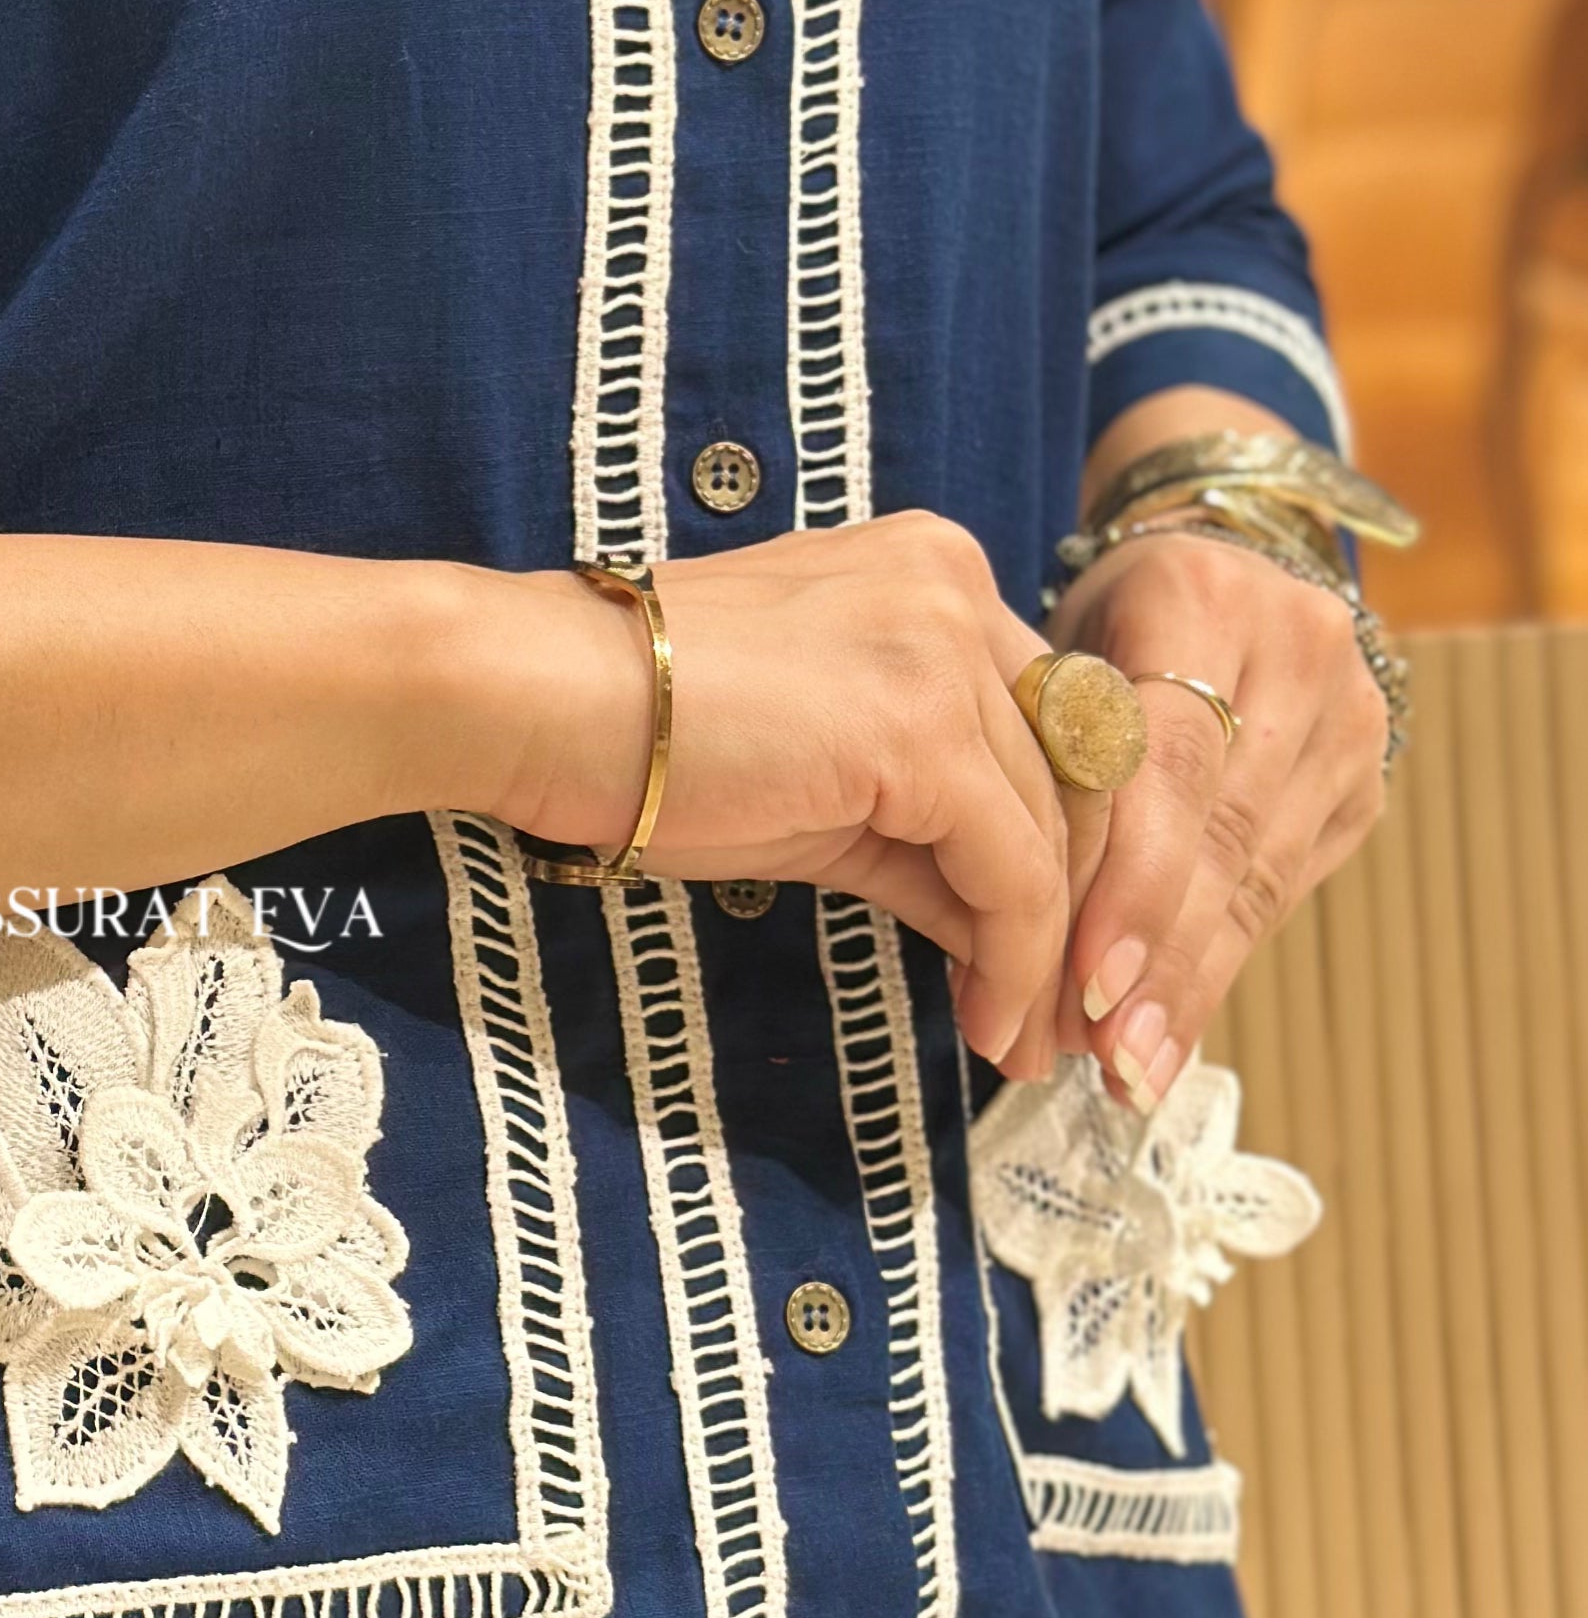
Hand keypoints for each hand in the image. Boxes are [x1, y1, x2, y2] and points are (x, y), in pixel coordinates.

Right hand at [488, 514, 1094, 1074]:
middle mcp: (960, 587)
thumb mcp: (815, 779)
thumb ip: (918, 826)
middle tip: (1066, 1018)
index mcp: (936, 574)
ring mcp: (946, 649)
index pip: (1050, 723)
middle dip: (1080, 907)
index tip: (1057, 948)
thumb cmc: (637, 739)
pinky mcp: (924, 729)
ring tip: (1029, 1043)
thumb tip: (996, 926)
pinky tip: (993, 1023)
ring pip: (1052, 829)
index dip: (1065, 845)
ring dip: (1050, 954)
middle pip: (1074, 772)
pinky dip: (1015, 959)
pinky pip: (1010, 870)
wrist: (538, 700)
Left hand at [1049, 527, 1387, 1107]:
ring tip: (1130, 1068)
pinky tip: (1170, 1035)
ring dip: (1189, 980)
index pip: (1169, 760)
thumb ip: (1040, 764)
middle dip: (1158, 954)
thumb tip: (1000, 924)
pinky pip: (1279, 886)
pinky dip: (1216, 964)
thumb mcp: (1048, 658)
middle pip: (1221, 827)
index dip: (1132, 879)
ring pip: (1256, 871)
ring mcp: (1345, 711)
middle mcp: (1293, 646)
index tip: (1086, 979)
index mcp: (1196, 593)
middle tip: (1102, 1054)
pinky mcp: (1360, 773)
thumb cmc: (1089, 626)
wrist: (1208, 567)